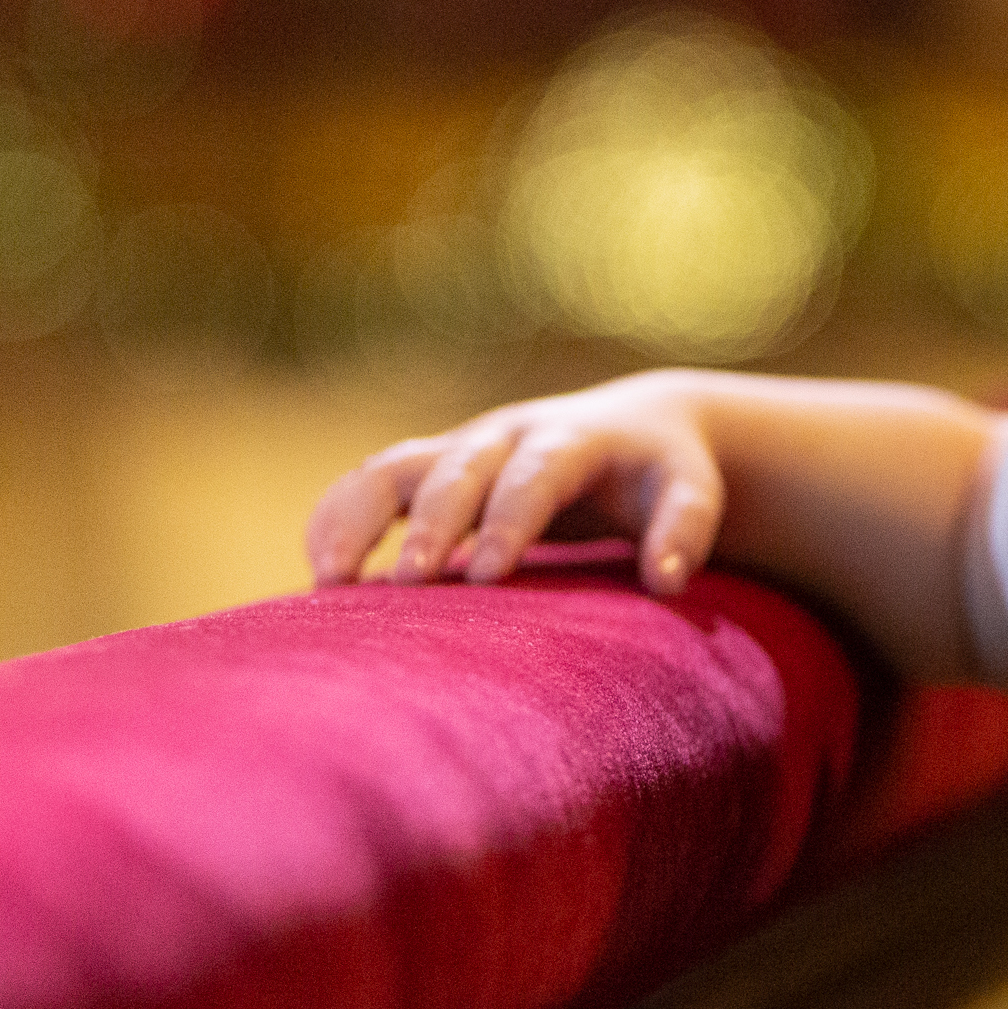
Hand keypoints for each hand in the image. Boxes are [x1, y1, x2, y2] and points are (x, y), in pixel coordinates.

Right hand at [304, 373, 724, 597]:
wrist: (632, 426)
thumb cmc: (659, 473)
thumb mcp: (687, 488)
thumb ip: (684, 527)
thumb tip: (669, 579)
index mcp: (572, 438)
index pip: (536, 473)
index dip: (510, 519)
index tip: (487, 573)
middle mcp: (507, 435)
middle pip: (459, 468)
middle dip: (431, 520)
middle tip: (409, 582)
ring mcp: (461, 448)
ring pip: (394, 467)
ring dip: (359, 518)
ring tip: (330, 581)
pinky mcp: (431, 468)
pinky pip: (367, 484)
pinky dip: (336, 519)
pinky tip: (320, 573)